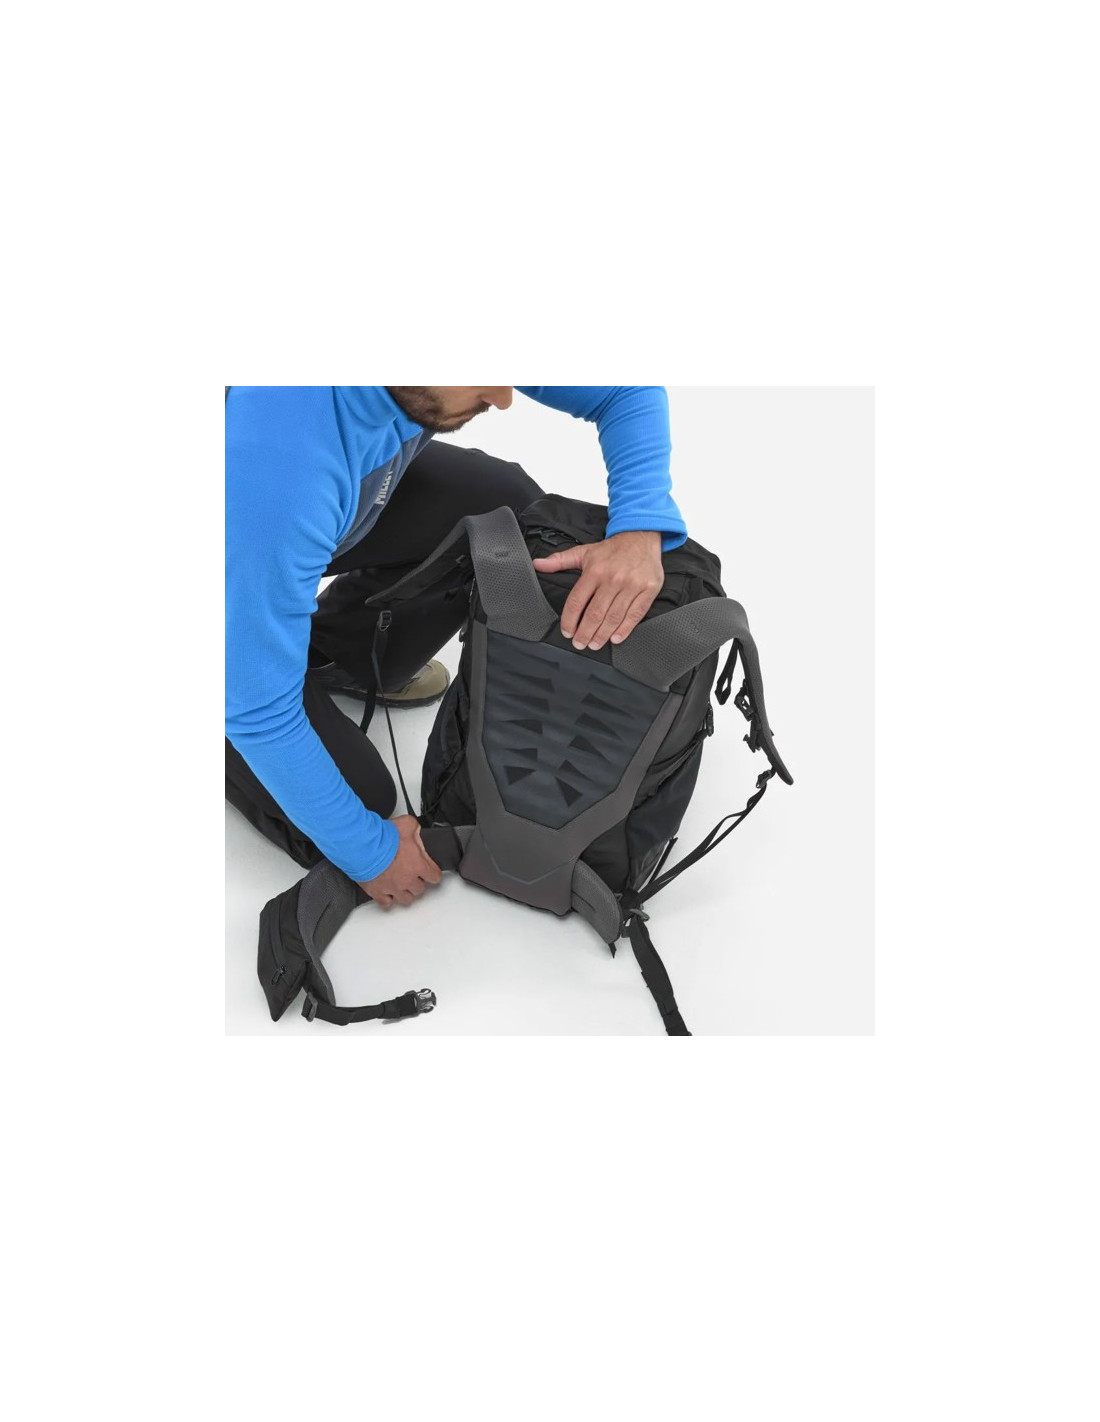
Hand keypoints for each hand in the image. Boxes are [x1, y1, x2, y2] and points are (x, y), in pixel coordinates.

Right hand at [359, 814, 442, 908]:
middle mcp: (407, 880)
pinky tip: (387, 893)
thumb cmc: (383, 838)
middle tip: (412, 874)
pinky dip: (388, 899)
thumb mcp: (406, 824)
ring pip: (405, 899)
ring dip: (405, 892)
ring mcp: (393, 888)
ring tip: (401, 885)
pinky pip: (387, 903)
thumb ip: (414, 828)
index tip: (429, 871)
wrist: (363, 847)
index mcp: (418, 865)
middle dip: (417, 882)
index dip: (432, 873)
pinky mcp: (378, 892)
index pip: (434, 876)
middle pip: (420, 889)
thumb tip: (415, 829)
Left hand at [531, 529, 663, 649]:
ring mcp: (632, 585)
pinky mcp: (648, 589)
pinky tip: (615, 638)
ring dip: (602, 635)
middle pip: (595, 614)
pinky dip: (624, 629)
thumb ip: (560, 560)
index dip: (570, 620)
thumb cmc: (612, 549)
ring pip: (614, 617)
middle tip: (580, 644)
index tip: (567, 631)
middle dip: (585, 633)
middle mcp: (613, 578)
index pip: (577, 601)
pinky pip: (635, 614)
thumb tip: (538, 564)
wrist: (641, 536)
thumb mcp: (584, 552)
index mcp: (595, 570)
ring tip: (594, 644)